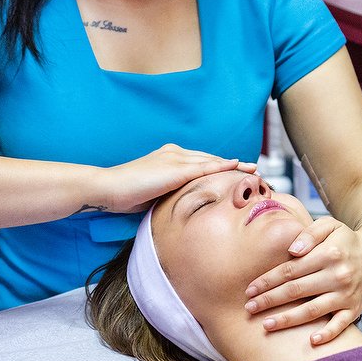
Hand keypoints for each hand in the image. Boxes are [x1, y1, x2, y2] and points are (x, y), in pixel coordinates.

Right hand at [101, 144, 256, 212]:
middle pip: (210, 159)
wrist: (107, 189)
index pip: (201, 162)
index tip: (239, 172)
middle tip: (255, 170)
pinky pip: (203, 167)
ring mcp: (174, 158)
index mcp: (169, 158)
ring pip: (211, 161)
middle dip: (233, 165)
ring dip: (234, 166)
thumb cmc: (125, 195)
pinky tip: (236, 166)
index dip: (220, 168)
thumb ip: (169, 194)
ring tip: (254, 170)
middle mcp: (174, 154)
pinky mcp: (174, 168)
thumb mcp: (153, 194)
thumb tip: (182, 207)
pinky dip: (222, 167)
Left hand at [242, 217, 361, 345]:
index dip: (268, 280)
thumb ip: (309, 234)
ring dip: (287, 319)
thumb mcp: (329, 226)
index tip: (250, 289)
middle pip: (296, 291)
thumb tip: (292, 251)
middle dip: (270, 300)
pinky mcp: (355, 309)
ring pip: (312, 310)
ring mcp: (346, 294)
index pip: (291, 269)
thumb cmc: (345, 241)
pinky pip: (340, 325)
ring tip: (266, 324)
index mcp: (328, 254)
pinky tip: (310, 341)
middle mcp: (337, 275)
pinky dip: (327, 334)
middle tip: (249, 308)